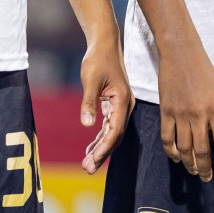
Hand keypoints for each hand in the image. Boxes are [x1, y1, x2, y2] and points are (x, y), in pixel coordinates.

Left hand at [79, 38, 135, 173]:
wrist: (104, 43)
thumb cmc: (98, 59)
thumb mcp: (90, 79)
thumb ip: (89, 102)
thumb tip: (87, 124)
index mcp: (123, 101)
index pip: (115, 130)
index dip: (104, 147)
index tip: (93, 160)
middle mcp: (125, 106)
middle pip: (115, 136)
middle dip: (102, 153)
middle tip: (88, 169)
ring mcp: (121, 106)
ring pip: (112, 133)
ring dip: (101, 148)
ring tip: (87, 164)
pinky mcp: (114, 104)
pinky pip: (109, 126)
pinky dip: (100, 138)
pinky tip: (90, 148)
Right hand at [156, 41, 213, 181]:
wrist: (181, 53)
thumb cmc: (204, 72)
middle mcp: (199, 114)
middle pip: (202, 150)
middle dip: (205, 168)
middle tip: (206, 178)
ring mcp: (180, 113)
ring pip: (184, 148)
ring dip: (189, 164)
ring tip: (194, 171)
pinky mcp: (166, 111)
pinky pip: (167, 138)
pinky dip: (172, 152)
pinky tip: (177, 158)